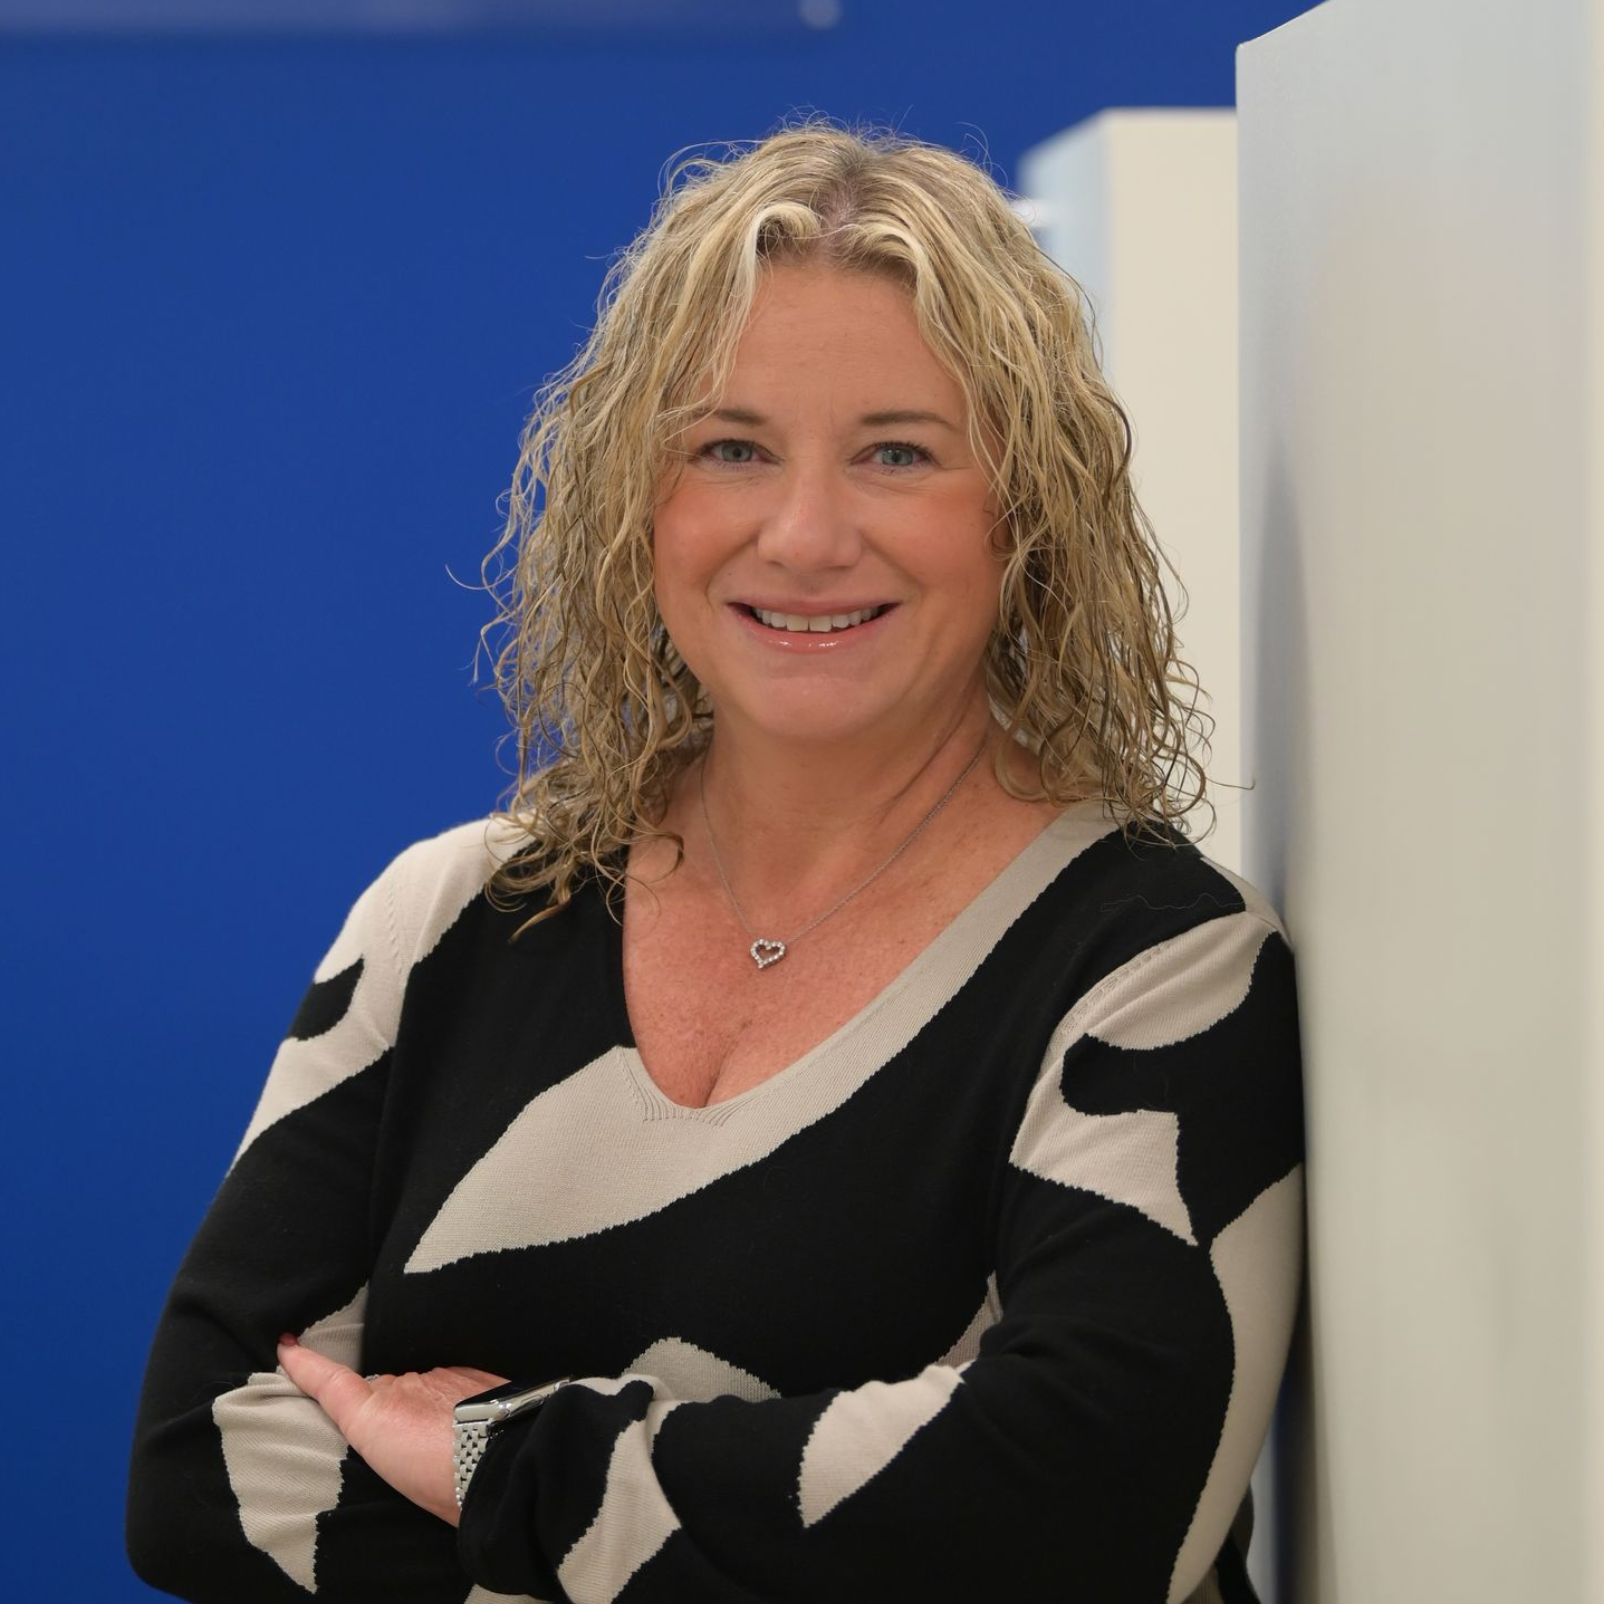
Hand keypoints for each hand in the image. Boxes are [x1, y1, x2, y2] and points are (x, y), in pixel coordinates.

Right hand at [277, 1333, 506, 1526]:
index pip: (333, 1382)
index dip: (307, 1364)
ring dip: (426, 1407)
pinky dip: (456, 1401)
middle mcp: (402, 1385)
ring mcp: (439, 1376)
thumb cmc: (441, 1480)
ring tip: (443, 1443)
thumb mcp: (393, 1471)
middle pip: (386, 1390)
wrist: (498, 1465)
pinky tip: (470, 1425)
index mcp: (375, 1413)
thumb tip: (388, 1435)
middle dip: (388, 1406)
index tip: (287, 1344)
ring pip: (422, 1387)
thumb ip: (382, 1439)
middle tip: (403, 1442)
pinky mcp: (473, 1374)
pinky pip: (455, 1384)